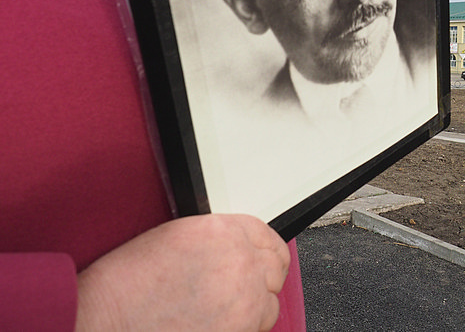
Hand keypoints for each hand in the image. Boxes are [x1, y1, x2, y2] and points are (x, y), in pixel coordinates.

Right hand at [75, 214, 289, 331]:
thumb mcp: (173, 240)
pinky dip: (243, 329)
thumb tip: (234, 252)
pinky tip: (216, 327)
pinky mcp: (239, 331)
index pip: (266, 235)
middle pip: (275, 267)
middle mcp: (240, 262)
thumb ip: (215, 241)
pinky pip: (256, 329)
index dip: (263, 250)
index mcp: (222, 231)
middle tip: (244, 289)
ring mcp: (244, 300)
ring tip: (223, 313)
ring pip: (269, 303)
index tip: (259, 259)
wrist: (101, 324)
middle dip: (262, 277)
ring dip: (254, 307)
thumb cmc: (123, 287)